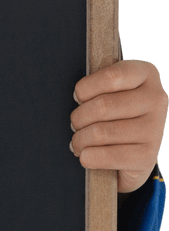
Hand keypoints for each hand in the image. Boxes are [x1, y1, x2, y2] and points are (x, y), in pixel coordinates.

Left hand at [70, 59, 167, 192]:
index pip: (111, 76)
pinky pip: (110, 156)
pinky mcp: (149, 155)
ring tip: (77, 140)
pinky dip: (90, 157)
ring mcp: (155, 128)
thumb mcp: (111, 88)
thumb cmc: (116, 109)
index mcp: (146, 74)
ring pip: (102, 132)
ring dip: (80, 139)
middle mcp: (156, 99)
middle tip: (74, 124)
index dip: (86, 88)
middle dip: (79, 117)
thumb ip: (98, 85)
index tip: (78, 97)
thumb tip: (78, 98)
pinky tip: (85, 155)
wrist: (136, 144)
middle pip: (103, 106)